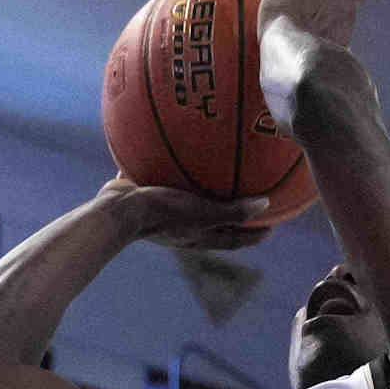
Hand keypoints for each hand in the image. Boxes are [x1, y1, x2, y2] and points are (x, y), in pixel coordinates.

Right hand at [93, 179, 277, 252]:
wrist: (117, 211)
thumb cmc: (161, 214)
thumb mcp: (201, 212)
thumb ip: (232, 210)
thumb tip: (266, 204)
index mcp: (199, 235)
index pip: (234, 239)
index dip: (254, 236)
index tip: (272, 227)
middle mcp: (185, 227)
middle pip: (217, 223)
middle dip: (235, 215)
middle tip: (253, 200)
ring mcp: (166, 213)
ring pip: (194, 203)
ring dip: (207, 193)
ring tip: (219, 174)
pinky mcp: (149, 196)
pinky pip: (169, 181)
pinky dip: (178, 170)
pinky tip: (181, 149)